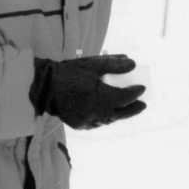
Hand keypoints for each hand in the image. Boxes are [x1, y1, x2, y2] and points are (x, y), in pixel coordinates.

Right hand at [29, 54, 146, 129]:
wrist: (45, 86)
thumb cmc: (69, 72)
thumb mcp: (92, 64)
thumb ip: (114, 64)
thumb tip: (133, 64)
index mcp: (99, 97)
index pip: (123, 97)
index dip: (135, 93)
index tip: (142, 88)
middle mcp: (94, 113)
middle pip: (119, 113)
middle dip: (133, 109)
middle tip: (143, 104)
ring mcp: (86, 121)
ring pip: (109, 120)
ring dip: (120, 114)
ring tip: (130, 109)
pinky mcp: (79, 124)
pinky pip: (98, 123)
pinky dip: (106, 118)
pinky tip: (111, 113)